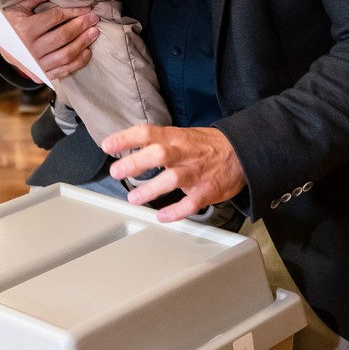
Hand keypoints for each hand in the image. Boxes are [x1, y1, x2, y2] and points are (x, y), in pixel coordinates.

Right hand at [3, 0, 99, 79]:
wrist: (2, 50)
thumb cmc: (12, 26)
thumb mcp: (19, 9)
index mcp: (25, 29)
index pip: (55, 18)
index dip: (73, 12)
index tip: (86, 9)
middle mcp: (30, 48)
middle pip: (63, 36)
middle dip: (81, 26)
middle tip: (94, 19)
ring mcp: (36, 64)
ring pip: (66, 54)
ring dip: (83, 43)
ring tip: (94, 33)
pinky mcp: (42, 75)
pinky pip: (64, 70)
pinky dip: (78, 62)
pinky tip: (87, 52)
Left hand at [102, 125, 245, 222]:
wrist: (241, 153)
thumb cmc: (207, 146)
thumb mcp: (182, 135)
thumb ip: (158, 141)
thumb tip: (128, 148)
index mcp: (176, 138)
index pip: (147, 133)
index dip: (126, 138)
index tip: (107, 145)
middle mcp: (184, 154)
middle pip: (159, 154)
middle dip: (136, 163)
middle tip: (117, 171)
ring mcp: (195, 173)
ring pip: (173, 179)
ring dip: (151, 189)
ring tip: (134, 198)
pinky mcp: (206, 191)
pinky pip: (190, 204)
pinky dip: (176, 212)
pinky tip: (162, 216)